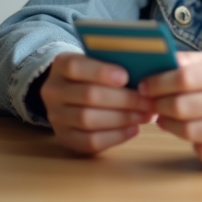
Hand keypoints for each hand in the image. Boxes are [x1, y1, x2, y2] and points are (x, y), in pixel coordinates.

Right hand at [40, 52, 156, 154]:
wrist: (73, 92)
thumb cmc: (96, 73)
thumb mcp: (99, 60)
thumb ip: (115, 61)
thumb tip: (145, 68)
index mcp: (60, 64)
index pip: (75, 66)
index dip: (101, 72)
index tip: (126, 77)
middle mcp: (53, 91)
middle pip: (88, 95)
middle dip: (124, 99)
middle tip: (149, 101)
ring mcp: (56, 117)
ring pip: (88, 120)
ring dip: (123, 118)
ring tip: (147, 115)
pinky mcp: (64, 138)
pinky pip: (89, 141)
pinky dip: (115, 136)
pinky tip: (134, 129)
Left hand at [140, 51, 201, 166]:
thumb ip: (199, 61)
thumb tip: (162, 63)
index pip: (185, 77)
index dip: (157, 83)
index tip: (144, 86)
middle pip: (184, 107)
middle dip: (160, 106)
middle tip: (152, 105)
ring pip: (191, 133)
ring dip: (170, 127)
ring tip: (167, 120)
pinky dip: (194, 145)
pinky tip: (194, 135)